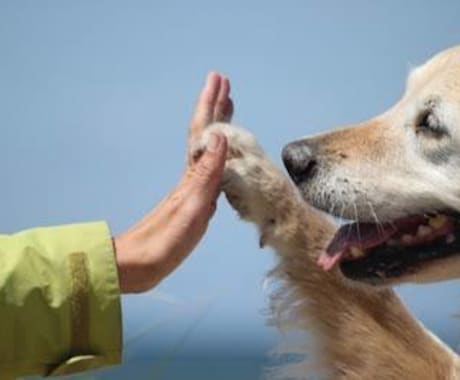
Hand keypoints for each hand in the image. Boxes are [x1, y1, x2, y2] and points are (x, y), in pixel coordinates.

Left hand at [114, 72, 232, 292]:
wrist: (140, 265)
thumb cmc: (166, 241)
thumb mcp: (191, 207)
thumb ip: (207, 173)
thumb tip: (220, 136)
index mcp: (192, 175)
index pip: (203, 132)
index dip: (211, 105)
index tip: (219, 80)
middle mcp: (192, 176)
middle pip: (204, 135)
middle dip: (214, 108)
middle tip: (224, 85)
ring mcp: (191, 188)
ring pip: (208, 149)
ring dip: (217, 127)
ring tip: (226, 111)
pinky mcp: (193, 202)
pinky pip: (211, 168)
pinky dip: (219, 155)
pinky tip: (222, 157)